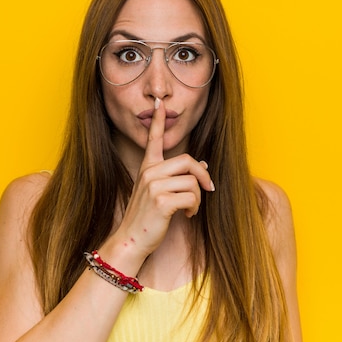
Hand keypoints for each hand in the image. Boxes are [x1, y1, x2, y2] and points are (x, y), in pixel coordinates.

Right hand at [116, 97, 214, 256]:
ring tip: (190, 209)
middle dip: (203, 177)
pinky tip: (187, 216)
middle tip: (209, 189)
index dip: (158, 121)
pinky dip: (194, 208)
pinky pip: (191, 197)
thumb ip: (177, 178)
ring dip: (198, 198)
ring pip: (192, 182)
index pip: (154, 139)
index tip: (159, 102)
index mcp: (147, 167)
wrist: (132, 239)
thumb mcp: (160, 193)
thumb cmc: (148, 217)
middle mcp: (149, 172)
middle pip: (188, 161)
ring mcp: (154, 186)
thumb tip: (203, 166)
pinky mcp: (161, 201)